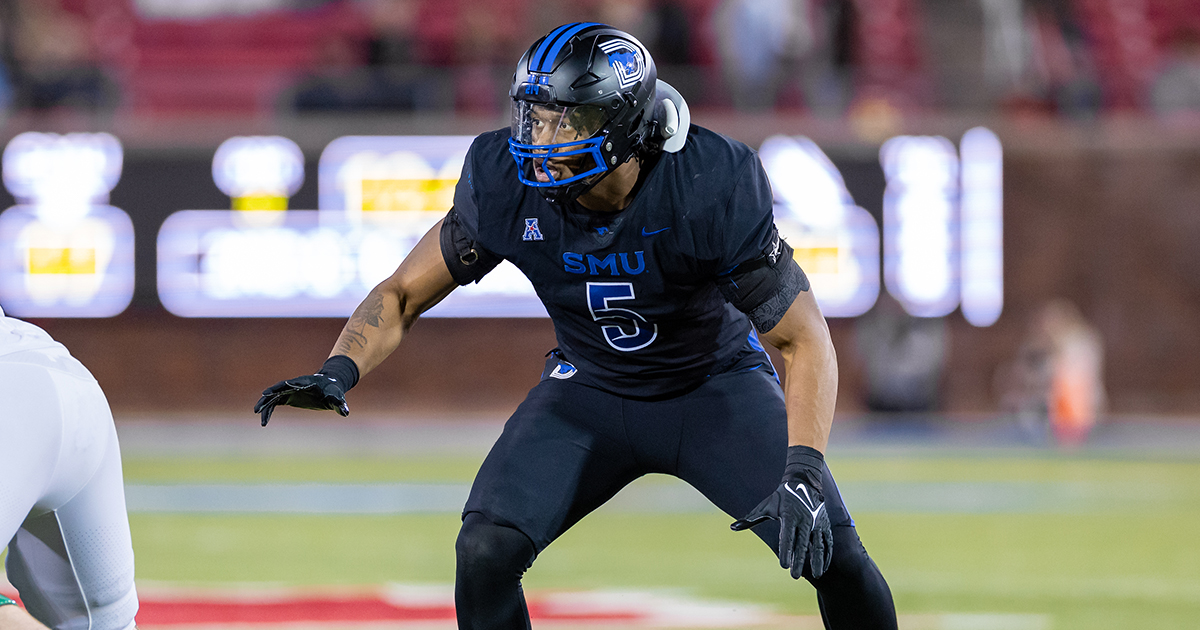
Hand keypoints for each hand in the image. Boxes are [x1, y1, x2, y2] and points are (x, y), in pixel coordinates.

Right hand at [254, 373, 349, 425]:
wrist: (329, 386)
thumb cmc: (334, 390)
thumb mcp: (338, 397)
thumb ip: (340, 404)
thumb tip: (346, 413)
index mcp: (306, 382)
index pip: (293, 383)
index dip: (283, 387)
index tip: (273, 391)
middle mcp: (295, 385)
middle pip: (279, 388)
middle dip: (269, 395)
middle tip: (259, 404)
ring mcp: (290, 390)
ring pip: (274, 396)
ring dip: (265, 404)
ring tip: (257, 413)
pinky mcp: (288, 397)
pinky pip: (275, 403)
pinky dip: (269, 410)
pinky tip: (264, 420)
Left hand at [731, 445, 832, 578]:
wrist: (804, 482)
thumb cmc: (781, 497)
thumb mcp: (765, 506)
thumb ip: (750, 519)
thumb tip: (732, 527)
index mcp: (789, 516)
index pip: (787, 537)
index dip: (786, 551)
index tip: (783, 565)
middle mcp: (805, 520)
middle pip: (802, 544)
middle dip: (799, 561)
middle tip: (794, 576)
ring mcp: (816, 522)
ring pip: (818, 544)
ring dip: (817, 560)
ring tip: (816, 575)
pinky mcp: (824, 524)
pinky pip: (827, 542)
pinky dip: (826, 554)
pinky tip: (822, 566)